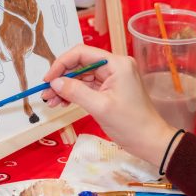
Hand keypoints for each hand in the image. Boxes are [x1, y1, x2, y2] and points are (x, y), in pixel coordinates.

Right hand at [41, 45, 176, 165]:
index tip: (48, 79)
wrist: (150, 141)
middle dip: (62, 78)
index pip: (82, 53)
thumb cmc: (130, 124)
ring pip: (81, 76)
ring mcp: (113, 78)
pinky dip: (74, 93)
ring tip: (51, 101)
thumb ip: (76, 92)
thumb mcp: (100, 107)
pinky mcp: (110, 89)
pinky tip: (61, 102)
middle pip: (80, 64)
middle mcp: (115, 66)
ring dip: (65, 87)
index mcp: (117, 64)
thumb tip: (54, 82)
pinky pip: (87, 86)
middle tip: (46, 93)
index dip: (62, 63)